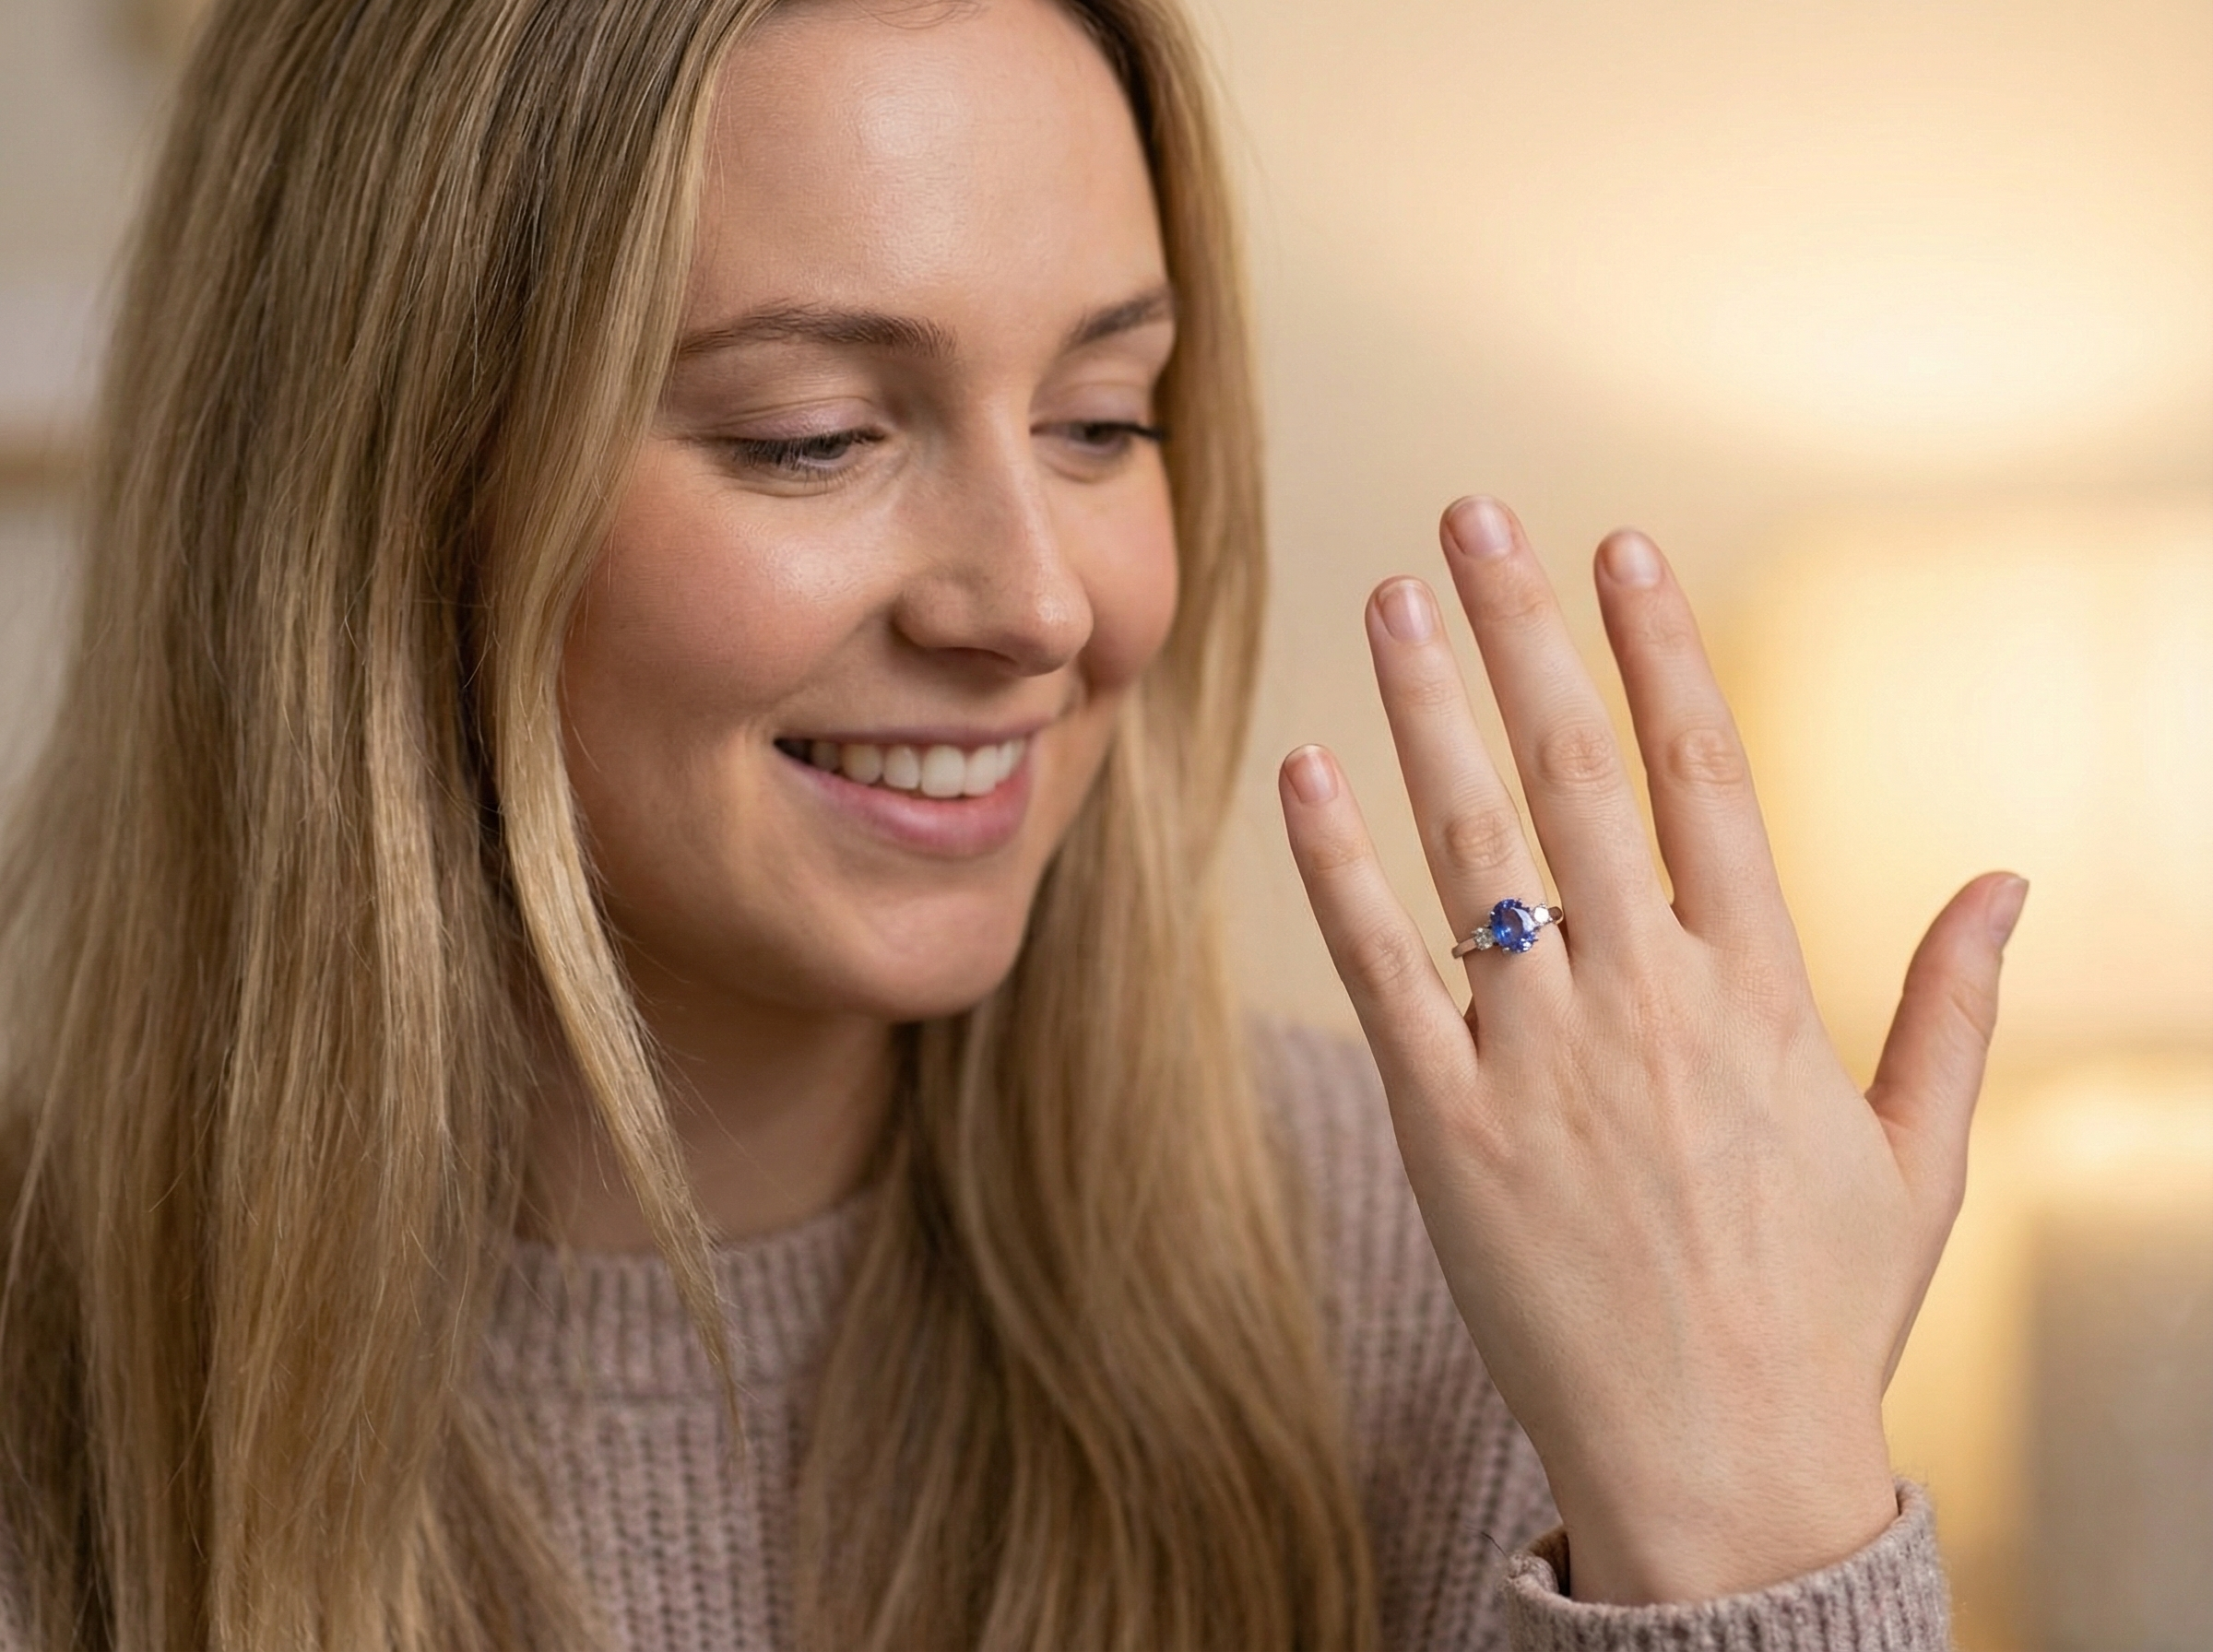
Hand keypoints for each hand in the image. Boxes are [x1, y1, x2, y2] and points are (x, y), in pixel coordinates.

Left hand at [1278, 497, 2025, 1604]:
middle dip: (1524, 630)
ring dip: (1428, 709)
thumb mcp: (1917, 1159)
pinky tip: (1301, 771)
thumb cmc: (1819, 1314)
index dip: (1658, 649)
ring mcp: (1545, 1058)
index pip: (1706, 773)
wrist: (1719, 1470)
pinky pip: (1383, 970)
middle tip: (1475, 514)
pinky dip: (1338, 867)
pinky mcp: (1451, 1126)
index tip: (1619, 551)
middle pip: (1579, 771)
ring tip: (1391, 595)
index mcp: (1763, 989)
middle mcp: (1651, 997)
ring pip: (1476, 845)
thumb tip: (2005, 878)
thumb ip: (1951, 1007)